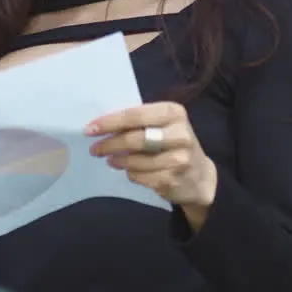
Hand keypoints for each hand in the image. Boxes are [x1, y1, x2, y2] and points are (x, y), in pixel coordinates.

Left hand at [85, 101, 217, 227]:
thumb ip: (140, 122)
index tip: (89, 129)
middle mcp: (179, 134)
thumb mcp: (163, 125)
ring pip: (135, 160)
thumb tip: (102, 126)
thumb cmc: (174, 144)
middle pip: (134, 139)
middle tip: (94, 149)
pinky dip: (131, 174)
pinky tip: (130, 171)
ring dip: (118, 161)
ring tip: (111, 159)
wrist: (201, 177)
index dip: (109, 122)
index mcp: (173, 112)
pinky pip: (141, 176)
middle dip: (109, 144)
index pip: (134, 115)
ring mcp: (179, 158)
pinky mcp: (174, 179)